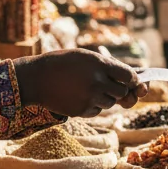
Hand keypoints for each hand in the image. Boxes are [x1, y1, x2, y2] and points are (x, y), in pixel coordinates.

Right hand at [16, 49, 146, 117]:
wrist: (36, 78)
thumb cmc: (62, 63)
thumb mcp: (86, 57)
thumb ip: (108, 67)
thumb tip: (130, 80)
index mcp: (100, 64)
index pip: (129, 76)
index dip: (131, 80)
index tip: (128, 81)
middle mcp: (98, 82)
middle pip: (122, 92)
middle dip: (118, 90)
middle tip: (106, 85)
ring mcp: (90, 98)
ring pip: (110, 103)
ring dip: (104, 98)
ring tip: (87, 88)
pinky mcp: (81, 111)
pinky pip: (96, 111)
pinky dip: (92, 106)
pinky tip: (78, 96)